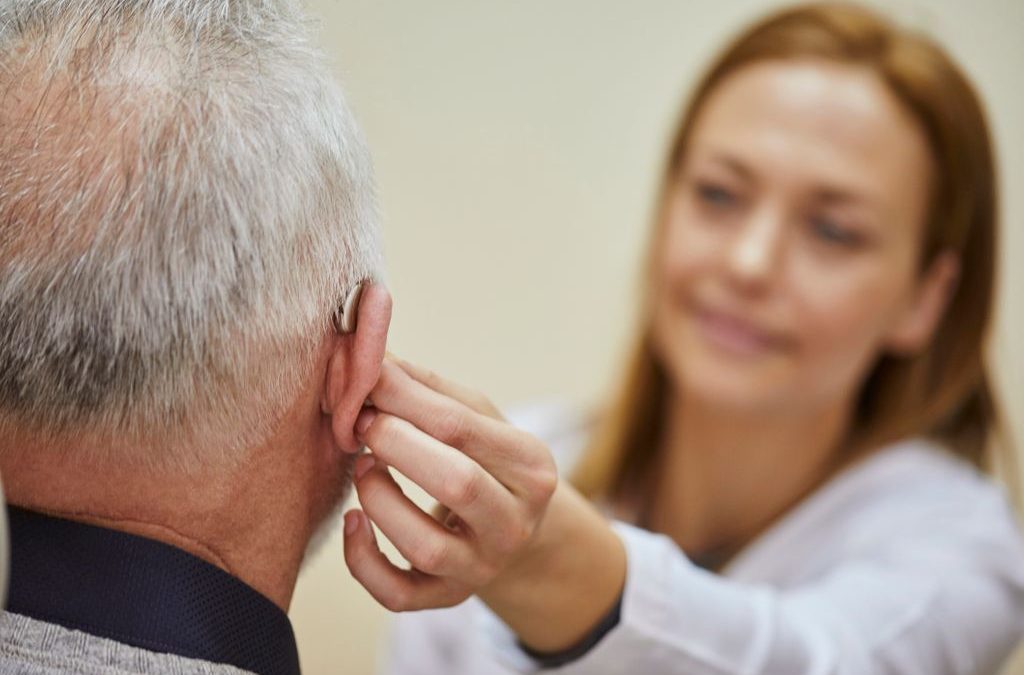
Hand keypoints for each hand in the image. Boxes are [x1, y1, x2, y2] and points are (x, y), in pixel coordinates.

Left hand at [342, 356, 558, 610]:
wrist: (510, 529)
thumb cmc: (484, 460)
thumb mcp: (475, 417)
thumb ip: (428, 388)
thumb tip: (371, 356)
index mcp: (531, 467)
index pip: (462, 427)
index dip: (404, 400)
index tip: (366, 380)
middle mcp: (515, 523)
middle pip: (456, 482)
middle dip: (396, 445)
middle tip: (362, 423)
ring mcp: (482, 567)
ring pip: (424, 544)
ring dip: (378, 498)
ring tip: (362, 467)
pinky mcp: (447, 598)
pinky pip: (398, 593)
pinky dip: (363, 559)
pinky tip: (354, 521)